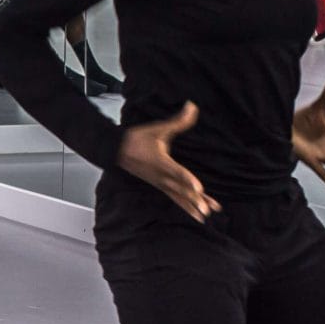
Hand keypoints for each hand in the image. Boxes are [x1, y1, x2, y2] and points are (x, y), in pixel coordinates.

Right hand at [116, 101, 217, 221]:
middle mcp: (161, 176)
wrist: (116, 150)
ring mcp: (160, 183)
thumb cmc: (136, 139)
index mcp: (161, 162)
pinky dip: (186, 207)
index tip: (199, 188)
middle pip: (181, 190)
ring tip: (206, 216)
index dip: (188, 180)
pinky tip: (196, 214)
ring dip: (193, 206)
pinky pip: (175, 199)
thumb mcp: (158, 128)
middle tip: (208, 209)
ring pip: (179, 197)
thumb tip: (193, 107)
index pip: (177, 172)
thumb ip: (178, 121)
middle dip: (195, 199)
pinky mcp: (160, 186)